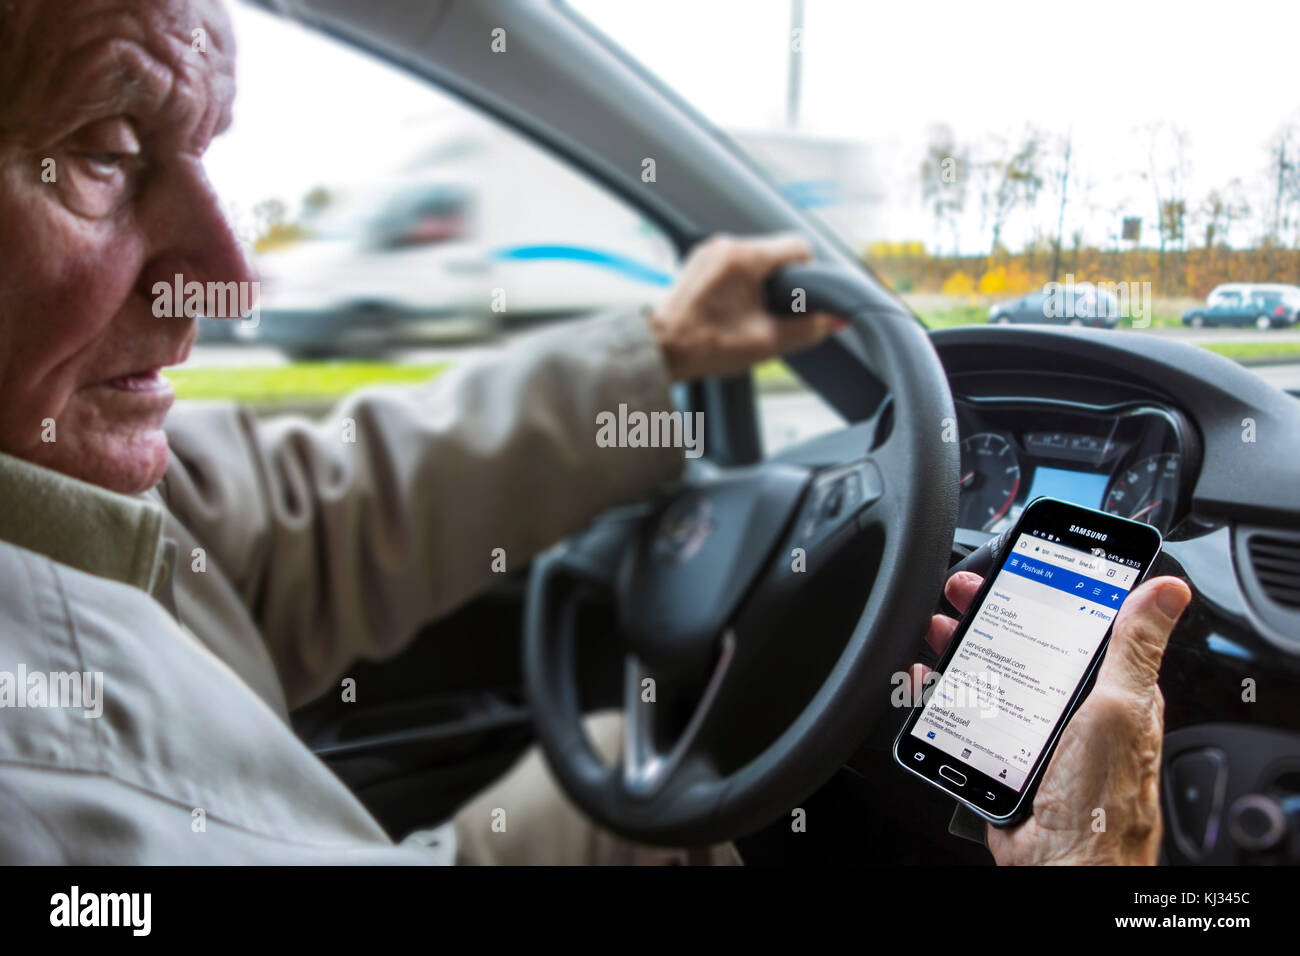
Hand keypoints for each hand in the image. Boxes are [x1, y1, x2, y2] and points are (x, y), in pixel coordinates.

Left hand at [647, 233, 842, 381]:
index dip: (809, 272)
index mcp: (745, 257)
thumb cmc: (704, 346)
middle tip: (773, 313)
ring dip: (760, 283)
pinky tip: (731, 310)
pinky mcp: (697, 262)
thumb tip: (832, 321)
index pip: (798, 246)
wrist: (659, 350)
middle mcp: (726, 245)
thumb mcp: (766, 342)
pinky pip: (731, 264)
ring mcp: (709, 251)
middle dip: (782, 282)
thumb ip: (807, 329)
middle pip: (775, 252)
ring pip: (753, 259)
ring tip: (749, 314)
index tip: (804, 296)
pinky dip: (739, 284)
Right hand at [913, 570, 1191, 864]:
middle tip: (964, 593)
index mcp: (1108, 691)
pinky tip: (930, 682)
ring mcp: (1032, 733)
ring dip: (961, 649)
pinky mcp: (999, 757)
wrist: (1063, 865)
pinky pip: (968, 717)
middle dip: (991, 613)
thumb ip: (1134, 648)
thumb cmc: (1103, 798)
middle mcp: (1070, 710)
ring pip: (992, 677)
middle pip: (1025, 646)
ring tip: (941, 629)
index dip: (1047, 591)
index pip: (1078, 626)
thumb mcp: (1122, 708)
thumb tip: (1167, 590)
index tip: (1019, 564)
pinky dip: (943, 696)